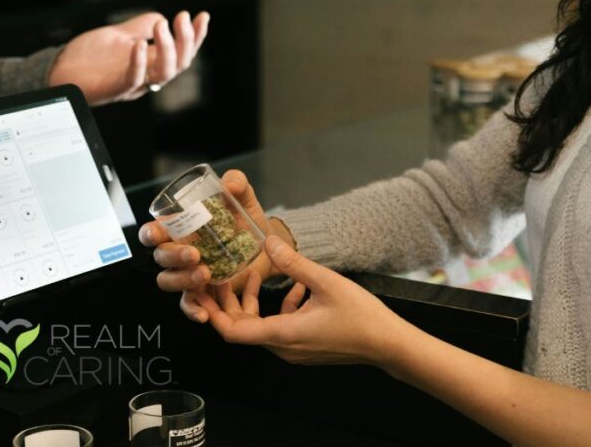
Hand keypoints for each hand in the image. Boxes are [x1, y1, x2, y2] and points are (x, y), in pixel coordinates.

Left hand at [48, 11, 209, 104]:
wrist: (60, 71)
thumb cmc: (88, 58)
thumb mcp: (118, 36)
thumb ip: (139, 27)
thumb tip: (161, 16)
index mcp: (150, 64)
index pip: (181, 53)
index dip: (195, 37)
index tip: (202, 17)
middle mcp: (146, 76)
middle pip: (179, 64)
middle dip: (186, 40)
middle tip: (181, 18)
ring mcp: (132, 85)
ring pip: (163, 74)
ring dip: (168, 49)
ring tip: (162, 26)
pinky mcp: (114, 89)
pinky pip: (133, 79)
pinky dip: (139, 62)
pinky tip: (140, 44)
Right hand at [139, 169, 293, 322]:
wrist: (267, 247)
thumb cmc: (244, 220)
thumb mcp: (243, 199)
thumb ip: (237, 184)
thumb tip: (229, 183)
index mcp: (179, 228)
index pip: (153, 232)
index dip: (150, 233)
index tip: (159, 233)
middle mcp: (177, 252)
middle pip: (159, 257)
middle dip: (173, 256)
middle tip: (196, 254)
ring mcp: (186, 274)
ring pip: (168, 281)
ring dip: (182, 279)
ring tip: (206, 274)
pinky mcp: (201, 293)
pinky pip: (188, 305)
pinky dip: (192, 311)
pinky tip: (203, 314)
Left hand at [196, 236, 408, 365]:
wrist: (389, 345)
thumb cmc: (361, 316)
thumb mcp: (326, 282)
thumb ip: (294, 263)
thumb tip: (268, 242)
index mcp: (282, 334)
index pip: (231, 331)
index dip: (211, 312)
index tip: (201, 292)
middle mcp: (283, 347)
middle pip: (241, 328)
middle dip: (228, 302)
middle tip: (217, 277)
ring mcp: (294, 349)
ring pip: (260, 326)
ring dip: (253, 302)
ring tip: (253, 275)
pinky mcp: (305, 346)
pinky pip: (280, 327)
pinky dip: (278, 308)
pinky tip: (295, 286)